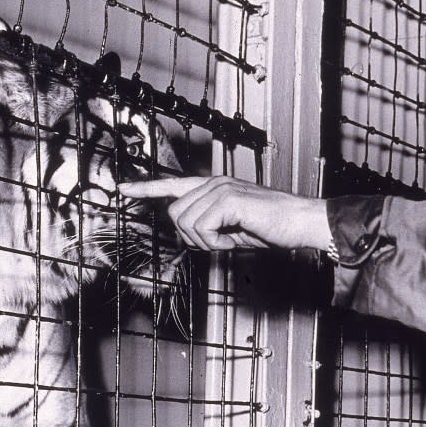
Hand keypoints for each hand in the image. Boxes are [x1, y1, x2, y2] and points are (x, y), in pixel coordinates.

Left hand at [118, 176, 330, 251]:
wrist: (301, 223)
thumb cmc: (276, 227)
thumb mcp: (235, 229)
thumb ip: (211, 227)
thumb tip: (191, 237)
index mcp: (215, 187)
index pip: (173, 184)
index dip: (146, 188)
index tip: (124, 189)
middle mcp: (214, 183)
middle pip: (175, 214)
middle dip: (192, 237)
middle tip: (221, 243)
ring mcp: (220, 189)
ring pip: (185, 223)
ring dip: (206, 242)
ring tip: (231, 240)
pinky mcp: (228, 199)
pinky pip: (201, 228)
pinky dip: (216, 243)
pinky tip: (234, 239)